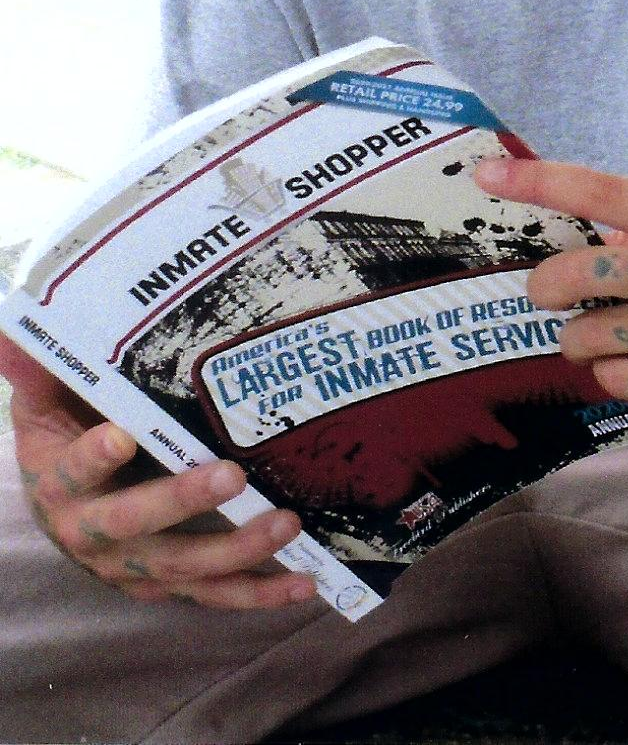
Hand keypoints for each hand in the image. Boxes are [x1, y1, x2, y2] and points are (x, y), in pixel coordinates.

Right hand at [0, 339, 316, 608]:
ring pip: (181, 566)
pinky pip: (212, 594)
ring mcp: (130, 566)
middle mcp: (91, 534)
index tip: (121, 437)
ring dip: (236, 550)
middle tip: (230, 475)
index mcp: (60, 484)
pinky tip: (301, 586)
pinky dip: (257, 592)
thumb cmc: (66, 435)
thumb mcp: (48, 400)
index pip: (72, 471)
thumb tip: (17, 331)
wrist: (62, 507)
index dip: (94, 458)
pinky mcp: (165, 583)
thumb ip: (46, 370)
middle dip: (183, 501)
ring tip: (284, 524)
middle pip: (134, 523)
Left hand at [473, 161, 627, 417]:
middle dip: (547, 287)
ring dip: (583, 339)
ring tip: (605, 334)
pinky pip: (619, 382)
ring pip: (589, 336)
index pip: (597, 190)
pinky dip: (615, 374)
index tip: (485, 172)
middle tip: (548, 294)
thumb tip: (577, 235)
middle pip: (577, 272)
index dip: (535, 181)